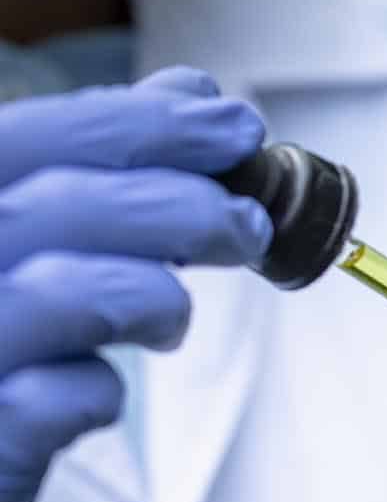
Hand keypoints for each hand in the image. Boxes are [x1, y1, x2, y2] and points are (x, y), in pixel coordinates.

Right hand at [0, 67, 271, 501]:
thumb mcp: (13, 258)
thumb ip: (87, 184)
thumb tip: (189, 101)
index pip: (24, 137)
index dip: (138, 121)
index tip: (229, 122)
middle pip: (53, 204)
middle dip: (176, 200)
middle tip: (248, 223)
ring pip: (62, 291)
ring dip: (154, 290)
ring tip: (178, 313)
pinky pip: (55, 400)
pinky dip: (99, 391)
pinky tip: (102, 393)